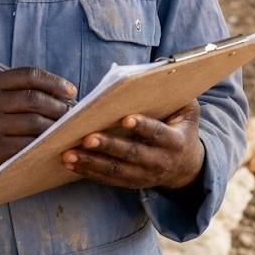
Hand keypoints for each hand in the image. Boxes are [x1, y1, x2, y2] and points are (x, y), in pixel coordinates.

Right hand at [0, 68, 76, 187]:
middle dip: (59, 105)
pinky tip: (53, 142)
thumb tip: (64, 92)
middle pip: (34, 99)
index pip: (28, 75)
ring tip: (65, 127)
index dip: (54, 81)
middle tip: (71, 112)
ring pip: (35, 123)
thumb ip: (22, 87)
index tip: (71, 91)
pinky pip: (30, 144)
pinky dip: (46, 143)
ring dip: (56, 125)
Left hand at [60, 100, 204, 190]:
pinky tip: (71, 163)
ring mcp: (145, 176)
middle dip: (109, 146)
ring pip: (116, 171)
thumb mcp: (186, 109)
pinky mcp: (131, 183)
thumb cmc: (180, 126)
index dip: (143, 127)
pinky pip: (108, 179)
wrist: (186, 166)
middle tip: (87, 138)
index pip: (158, 133)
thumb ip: (175, 91)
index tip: (125, 119)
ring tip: (68, 154)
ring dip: (91, 162)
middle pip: (132, 155)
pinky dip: (89, 172)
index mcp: (175, 141)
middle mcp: (160, 162)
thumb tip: (156, 71)